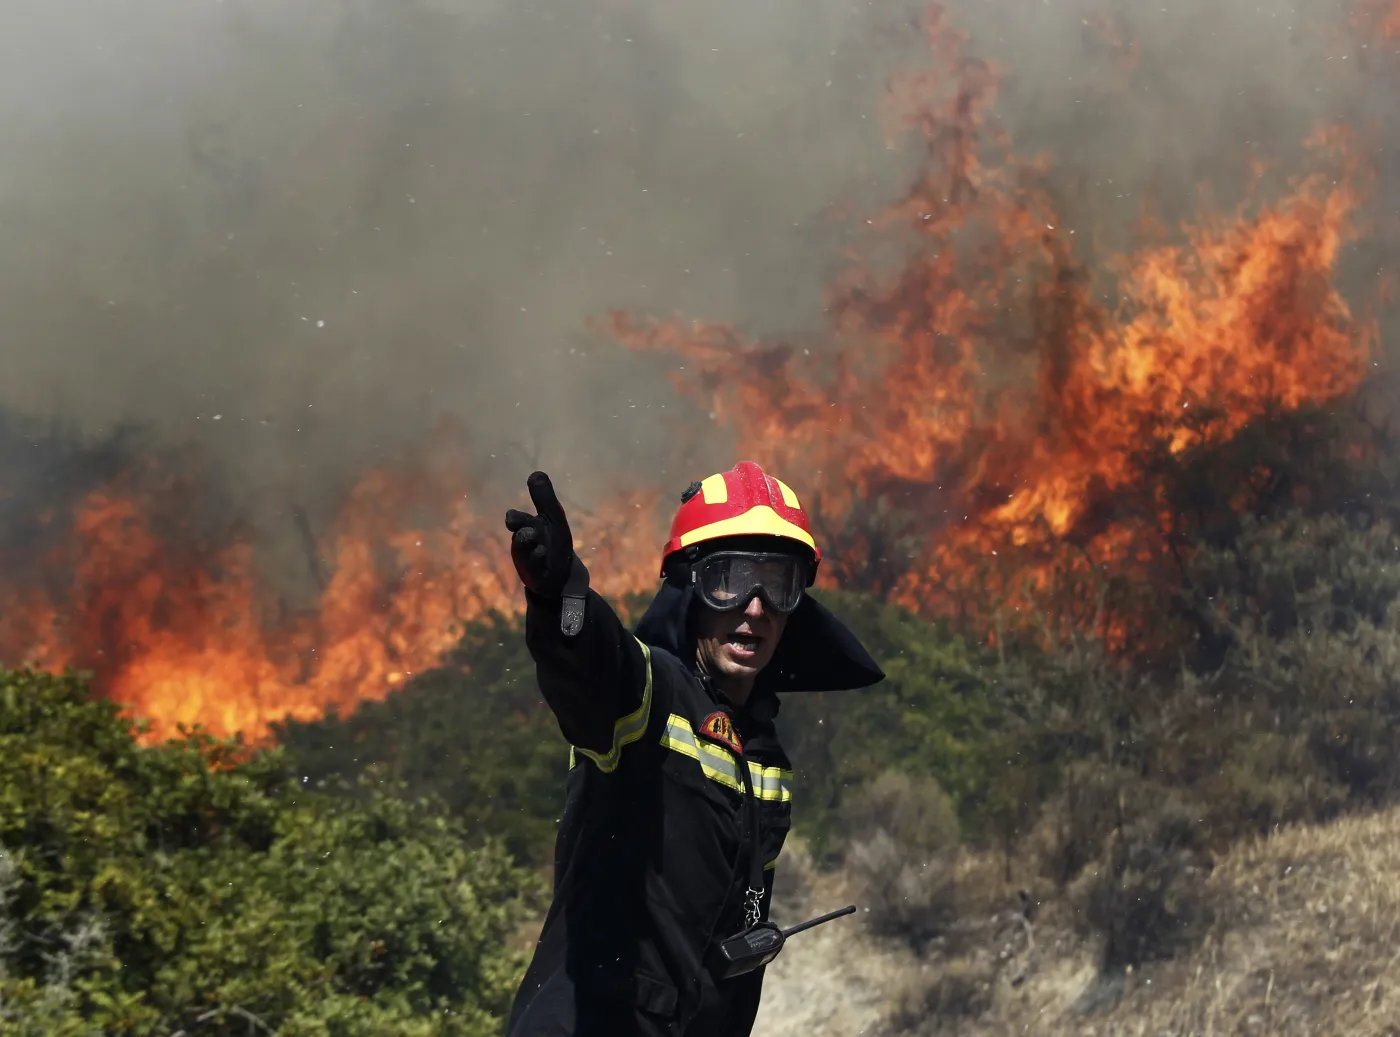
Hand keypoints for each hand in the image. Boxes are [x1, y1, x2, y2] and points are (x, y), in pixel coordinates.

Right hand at [504, 471, 575, 597]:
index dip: (514, 518)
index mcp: (527, 526)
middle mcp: (525, 542)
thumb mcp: (552, 518)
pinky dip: (538, 558)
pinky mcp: (537, 574)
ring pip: (525, 550)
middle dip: (518, 530)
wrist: (560, 573)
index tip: (512, 517)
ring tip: (531, 536)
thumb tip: (536, 472)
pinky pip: (536, 566)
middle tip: (520, 525)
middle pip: (518, 534)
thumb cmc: (553, 542)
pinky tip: (542, 552)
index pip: (515, 519)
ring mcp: (530, 559)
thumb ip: (544, 498)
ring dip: (528, 541)